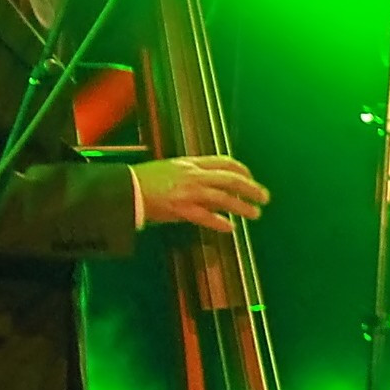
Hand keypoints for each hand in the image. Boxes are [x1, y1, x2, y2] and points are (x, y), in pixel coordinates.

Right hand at [136, 154, 268, 230]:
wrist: (125, 189)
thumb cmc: (145, 179)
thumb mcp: (172, 168)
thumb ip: (193, 174)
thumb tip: (212, 182)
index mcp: (191, 163)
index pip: (225, 162)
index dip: (243, 170)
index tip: (251, 178)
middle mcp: (193, 175)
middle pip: (231, 179)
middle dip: (251, 188)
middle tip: (264, 197)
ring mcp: (188, 192)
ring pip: (223, 198)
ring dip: (242, 206)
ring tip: (255, 213)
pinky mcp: (180, 209)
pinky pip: (205, 217)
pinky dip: (219, 222)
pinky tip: (230, 227)